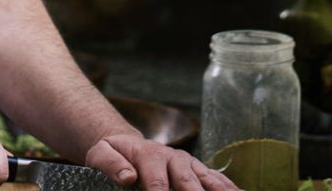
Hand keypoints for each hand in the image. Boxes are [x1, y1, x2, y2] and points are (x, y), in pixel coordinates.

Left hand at [85, 134, 240, 190]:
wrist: (127, 145)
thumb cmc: (113, 155)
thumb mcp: (100, 154)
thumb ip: (111, 164)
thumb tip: (128, 178)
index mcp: (149, 155)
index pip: (157, 183)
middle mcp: (173, 158)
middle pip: (187, 183)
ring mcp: (189, 164)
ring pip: (207, 180)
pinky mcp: (198, 170)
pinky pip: (217, 179)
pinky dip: (230, 188)